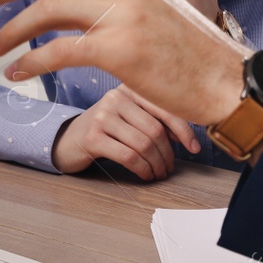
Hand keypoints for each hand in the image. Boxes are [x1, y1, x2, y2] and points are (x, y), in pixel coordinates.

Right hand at [52, 85, 200, 179]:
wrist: (68, 140)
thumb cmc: (106, 130)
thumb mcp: (130, 118)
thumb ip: (154, 120)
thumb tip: (185, 137)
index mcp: (130, 88)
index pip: (165, 107)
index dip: (184, 130)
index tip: (194, 148)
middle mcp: (116, 97)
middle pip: (155, 129)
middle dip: (167, 154)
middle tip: (169, 168)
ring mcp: (102, 116)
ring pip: (143, 144)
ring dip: (156, 164)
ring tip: (158, 173)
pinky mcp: (93, 137)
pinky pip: (128, 156)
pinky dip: (142, 169)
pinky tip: (145, 174)